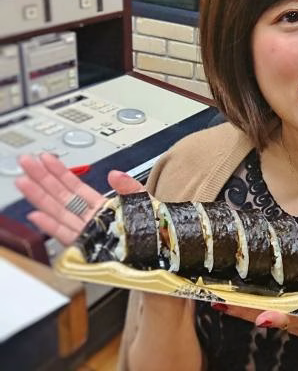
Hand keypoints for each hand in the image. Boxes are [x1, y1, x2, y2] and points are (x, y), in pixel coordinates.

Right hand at [15, 152, 143, 244]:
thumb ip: (129, 188)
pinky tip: (37, 215)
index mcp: (103, 206)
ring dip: (40, 197)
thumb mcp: (144, 202)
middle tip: (26, 163)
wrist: (163, 249)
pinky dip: (51, 226)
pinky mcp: (90, 247)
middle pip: (62, 196)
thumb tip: (114, 174)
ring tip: (24, 182)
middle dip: (42, 179)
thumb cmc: (154, 229)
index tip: (45, 158)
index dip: (60, 172)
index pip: (75, 186)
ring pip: (59, 212)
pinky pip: (67, 235)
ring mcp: (89, 232)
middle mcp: (92, 218)